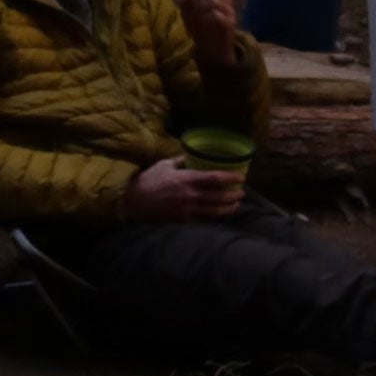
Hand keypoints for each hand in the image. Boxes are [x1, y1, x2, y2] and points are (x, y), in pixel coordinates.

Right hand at [125, 158, 244, 221]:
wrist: (133, 202)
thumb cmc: (149, 180)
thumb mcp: (165, 165)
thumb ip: (182, 161)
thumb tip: (196, 155)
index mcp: (185, 179)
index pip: (213, 178)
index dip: (230, 178)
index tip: (241, 177)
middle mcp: (188, 196)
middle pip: (218, 197)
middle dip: (233, 196)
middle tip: (242, 192)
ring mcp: (186, 210)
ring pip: (214, 212)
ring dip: (228, 209)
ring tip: (236, 205)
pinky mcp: (183, 220)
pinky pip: (203, 219)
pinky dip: (215, 216)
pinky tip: (221, 213)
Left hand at [170, 0, 239, 66]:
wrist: (214, 51)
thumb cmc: (202, 30)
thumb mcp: (189, 14)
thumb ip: (184, 1)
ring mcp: (229, 11)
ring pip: (213, 0)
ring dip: (197, 6)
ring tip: (189, 14)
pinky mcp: (230, 24)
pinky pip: (217, 16)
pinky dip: (205, 17)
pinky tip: (199, 23)